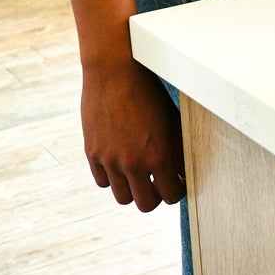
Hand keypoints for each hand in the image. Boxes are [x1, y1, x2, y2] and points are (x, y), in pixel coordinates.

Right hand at [81, 58, 185, 209]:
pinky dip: (113, 178)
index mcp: (158, 155)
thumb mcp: (171, 119)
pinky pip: (103, 182)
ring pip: (123, 198)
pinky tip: (121, 165)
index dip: (177, 191)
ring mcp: (109, 160)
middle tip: (159, 184)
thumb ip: (177, 149)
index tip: (178, 184)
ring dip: (133, 190)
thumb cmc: (149, 91)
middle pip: (146, 205)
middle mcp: (133, 163)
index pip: (172, 195)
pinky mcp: (92, 153)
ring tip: (140, 176)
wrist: (115, 69)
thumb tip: (182, 172)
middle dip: (156, 196)